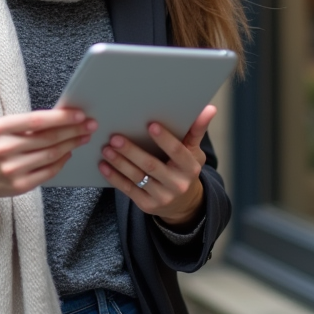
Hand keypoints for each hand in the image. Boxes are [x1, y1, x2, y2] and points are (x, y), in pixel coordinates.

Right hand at [0, 109, 95, 206]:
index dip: (61, 117)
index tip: (79, 114)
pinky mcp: (19, 186)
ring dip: (72, 144)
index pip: (37, 120)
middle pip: (48, 138)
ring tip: (83, 137)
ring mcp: (12, 170)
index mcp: (0, 128)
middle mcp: (5, 149)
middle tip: (90, 125)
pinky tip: (69, 153)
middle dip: (73, 130)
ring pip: (51, 155)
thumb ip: (28, 124)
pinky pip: (48, 172)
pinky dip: (62, 162)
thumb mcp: (3, 128)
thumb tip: (63, 116)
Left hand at [98, 104, 216, 226]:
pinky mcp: (147, 205)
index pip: (177, 152)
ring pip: (137, 178)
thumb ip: (196, 130)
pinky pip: (128, 190)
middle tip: (115, 137)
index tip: (150, 124)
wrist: (183, 204)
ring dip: (119, 163)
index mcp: (190, 168)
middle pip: (152, 166)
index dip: (164, 139)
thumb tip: (209, 108)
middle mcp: (177, 184)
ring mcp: (162, 197)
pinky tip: (103, 165)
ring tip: (106, 149)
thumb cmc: (185, 169)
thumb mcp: (194, 152)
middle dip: (132, 151)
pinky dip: (114, 177)